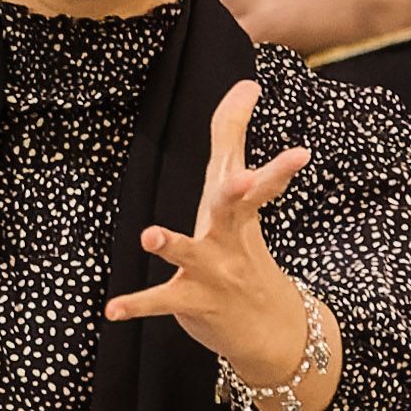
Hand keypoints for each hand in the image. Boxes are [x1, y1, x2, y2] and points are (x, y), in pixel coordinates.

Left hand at [106, 82, 338, 410]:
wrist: (271, 327)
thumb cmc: (245, 247)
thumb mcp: (239, 194)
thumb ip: (233, 136)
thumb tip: (247, 83)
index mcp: (239, 209)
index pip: (260, 178)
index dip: (277, 164)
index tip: (298, 150)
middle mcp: (230, 236)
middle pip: (237, 207)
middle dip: (242, 191)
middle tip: (243, 180)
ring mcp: (214, 271)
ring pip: (192, 254)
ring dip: (172, 244)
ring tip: (148, 235)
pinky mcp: (194, 301)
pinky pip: (162, 302)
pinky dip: (136, 305)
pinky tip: (112, 309)